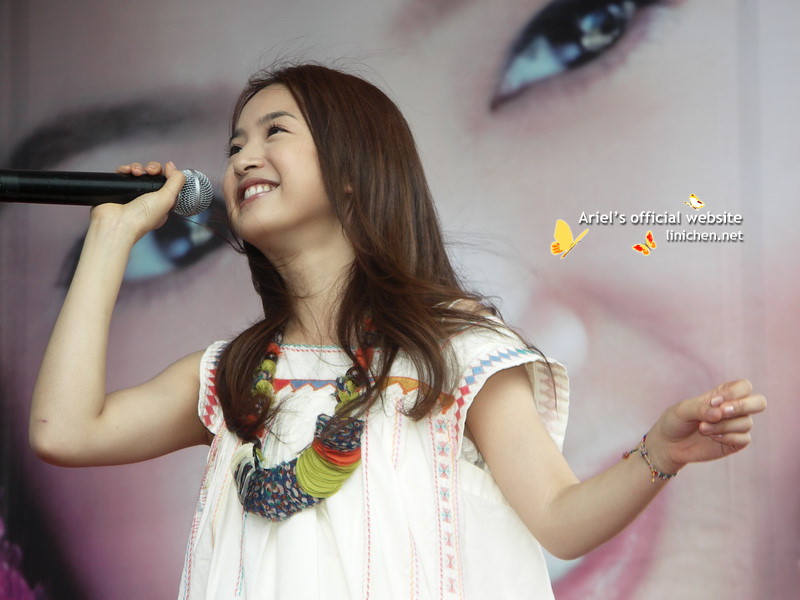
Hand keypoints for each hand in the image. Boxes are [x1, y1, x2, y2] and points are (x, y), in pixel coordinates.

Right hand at [89, 161, 184, 241]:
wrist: (117, 222)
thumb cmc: (141, 218)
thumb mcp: (167, 199)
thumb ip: (176, 182)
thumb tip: (174, 168)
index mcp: (161, 205)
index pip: (168, 185)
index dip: (168, 175)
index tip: (167, 170)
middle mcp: (147, 200)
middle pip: (153, 176)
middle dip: (153, 168)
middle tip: (150, 171)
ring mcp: (132, 194)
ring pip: (138, 173)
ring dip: (138, 167)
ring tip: (136, 172)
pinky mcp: (118, 190)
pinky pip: (123, 174)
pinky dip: (124, 169)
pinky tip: (126, 171)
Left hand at [644, 380, 766, 474]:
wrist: (668, 444)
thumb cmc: (675, 421)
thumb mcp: (683, 410)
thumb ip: (701, 408)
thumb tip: (720, 413)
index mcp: (723, 394)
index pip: (744, 387)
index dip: (733, 393)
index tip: (712, 401)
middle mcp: (733, 409)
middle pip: (759, 402)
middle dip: (742, 406)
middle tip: (721, 412)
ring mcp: (736, 426)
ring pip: (747, 423)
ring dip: (724, 425)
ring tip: (703, 428)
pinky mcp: (735, 443)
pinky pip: (744, 439)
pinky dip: (728, 437)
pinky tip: (713, 437)